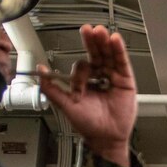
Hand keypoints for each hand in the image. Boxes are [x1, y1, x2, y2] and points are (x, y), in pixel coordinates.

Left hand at [38, 24, 136, 166]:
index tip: (79, 83)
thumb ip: (52, 88)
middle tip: (87, 29)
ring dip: (105, 42)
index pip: (82, 66)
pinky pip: (122, 63)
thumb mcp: (66, 104)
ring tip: (100, 31)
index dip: (79, 72)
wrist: (105, 138)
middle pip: (96, 54)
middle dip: (91, 42)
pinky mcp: (126, 81)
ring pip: (108, 55)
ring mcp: (113, 78)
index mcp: (85, 82)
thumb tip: (40, 71)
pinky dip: (119, 51)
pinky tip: (115, 39)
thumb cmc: (88, 124)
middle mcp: (100, 77)